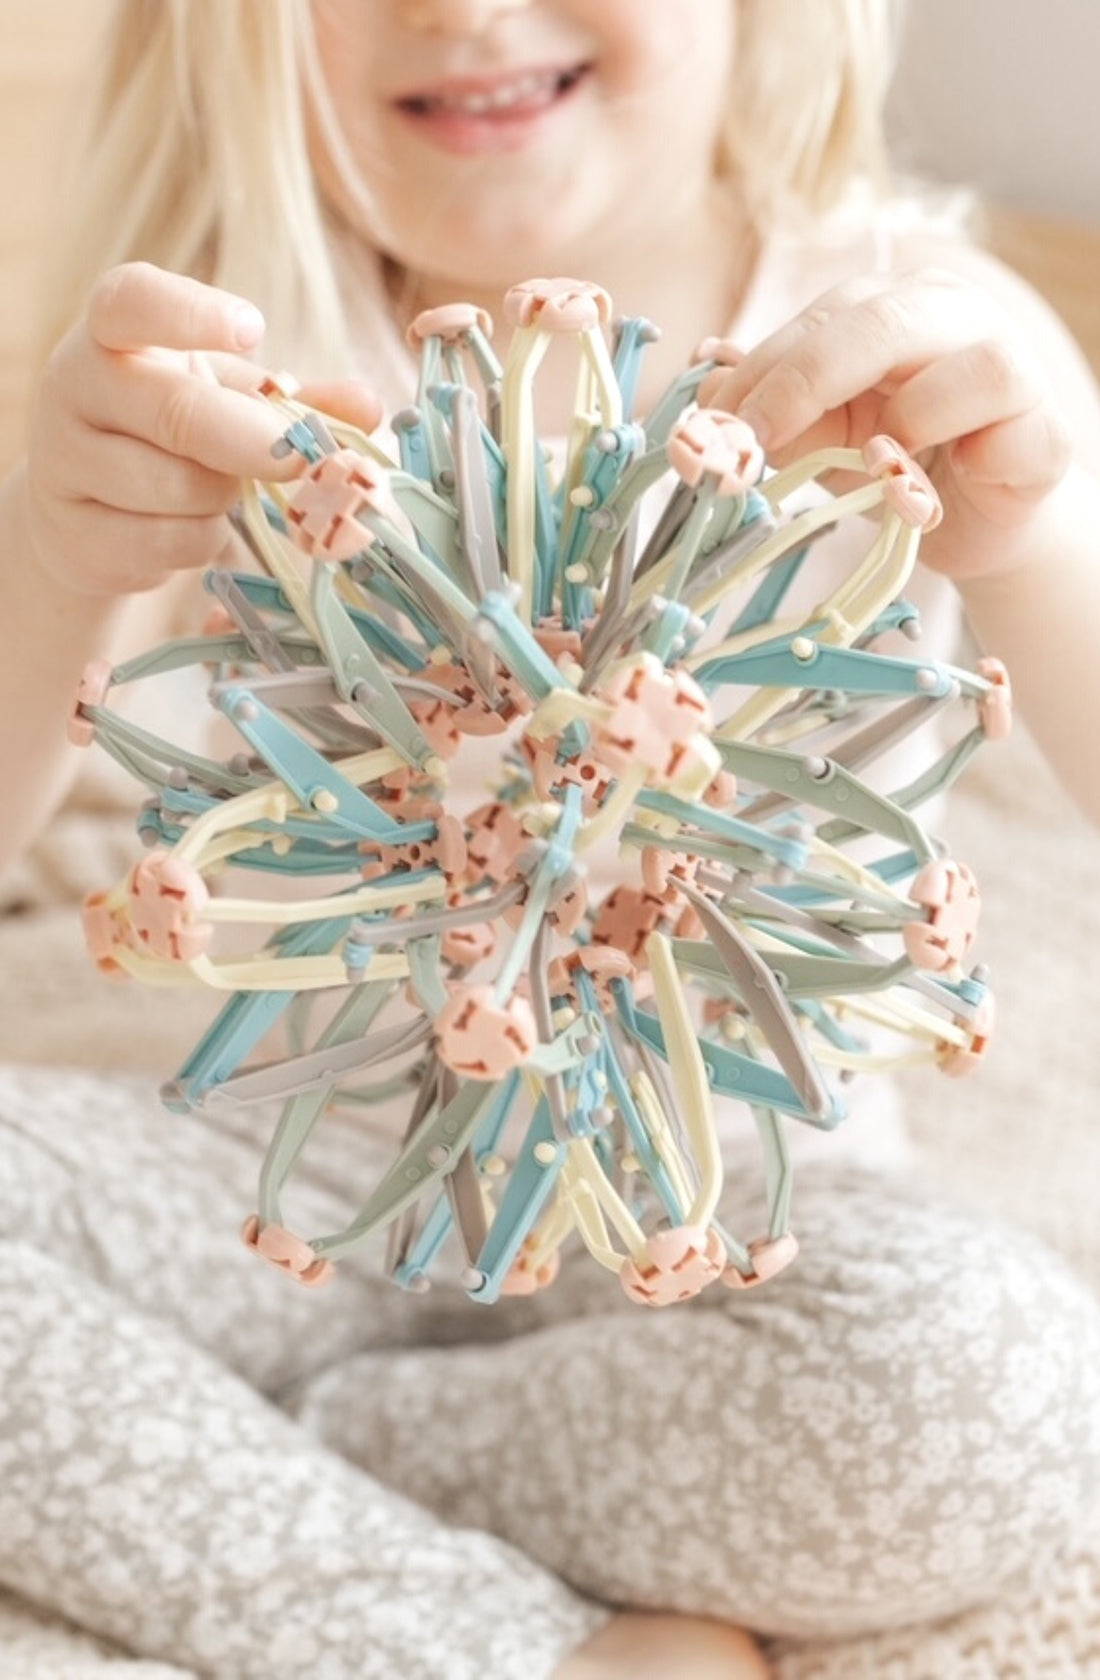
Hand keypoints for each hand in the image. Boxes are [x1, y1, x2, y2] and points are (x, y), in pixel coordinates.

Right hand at [22, 262, 381, 598]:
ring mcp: (64, 462)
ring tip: (218, 489)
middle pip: (175, 412)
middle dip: (252, 441)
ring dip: (224, 498)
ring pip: (179, 489)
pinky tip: (193, 524)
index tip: (253, 329)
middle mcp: (75, 384)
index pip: (133, 302)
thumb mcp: (228, 397)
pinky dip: (202, 540)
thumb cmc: (171, 432)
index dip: (192, 314)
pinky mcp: (74, 534)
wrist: (88, 506)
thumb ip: (296, 400)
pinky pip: (168, 542)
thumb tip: (369, 406)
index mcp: (113, 330)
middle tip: (300, 459)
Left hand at [699, 267, 1075, 579]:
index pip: (816, 322)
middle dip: (804, 383)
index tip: (710, 431)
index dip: (758, 376)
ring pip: (965, 361)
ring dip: (905, 421)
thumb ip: (770, 413)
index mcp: (888, 307)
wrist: (973, 523)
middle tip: (753, 443)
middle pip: (879, 321)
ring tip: (879, 464)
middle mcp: (951, 316)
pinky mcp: (1044, 426)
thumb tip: (704, 396)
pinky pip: (1009, 423)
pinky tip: (936, 483)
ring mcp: (1008, 364)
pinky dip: (967, 451)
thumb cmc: (895, 468)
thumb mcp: (818, 441)